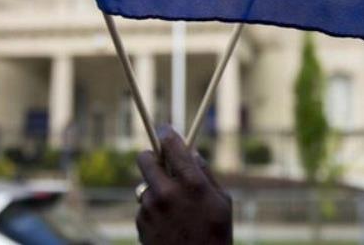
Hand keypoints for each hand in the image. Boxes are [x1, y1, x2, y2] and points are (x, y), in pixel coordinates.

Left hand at [135, 127, 232, 244]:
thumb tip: (193, 154)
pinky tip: (167, 223)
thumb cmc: (216, 234)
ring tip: (173, 206)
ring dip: (154, 188)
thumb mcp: (222, 202)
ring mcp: (150, 208)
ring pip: (145, 185)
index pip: (173, 146)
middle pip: (145, 159)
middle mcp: (167, 192)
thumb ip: (205, 175)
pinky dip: (152, 209)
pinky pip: (143, 206)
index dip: (167, 133)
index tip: (165, 129)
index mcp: (192, 184)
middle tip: (157, 160)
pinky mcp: (140, 223)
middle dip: (151, 156)